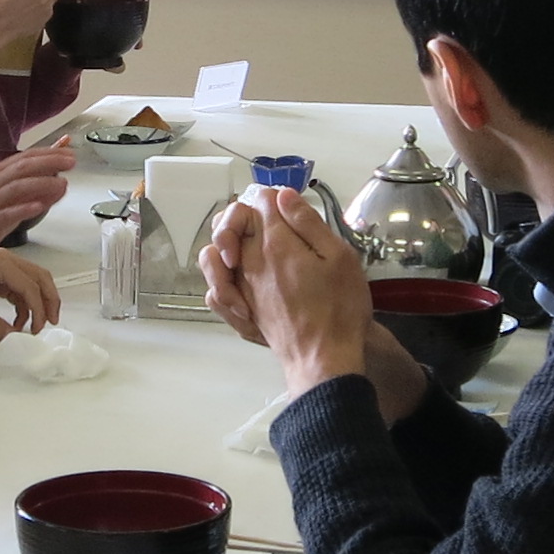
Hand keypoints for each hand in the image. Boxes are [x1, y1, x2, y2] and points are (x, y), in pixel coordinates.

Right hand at [0, 142, 75, 248]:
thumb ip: (32, 185)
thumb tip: (58, 177)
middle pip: (23, 167)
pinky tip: (39, 207)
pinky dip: (24, 209)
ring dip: (41, 184)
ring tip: (61, 185)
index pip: (25, 157)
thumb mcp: (6, 195)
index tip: (68, 152)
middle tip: (69, 162)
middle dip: (49, 162)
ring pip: (17, 187)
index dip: (49, 152)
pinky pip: (7, 213)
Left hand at [208, 188, 404, 406]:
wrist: (323, 359)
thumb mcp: (338, 257)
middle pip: (231, 221)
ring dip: (226, 242)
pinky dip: (220, 278)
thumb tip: (283, 194)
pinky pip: (214, 289)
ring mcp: (240, 288)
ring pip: (214, 253)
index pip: (260, 200)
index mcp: (275, 243)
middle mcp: (249, 262)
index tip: (290, 207)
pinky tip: (239, 279)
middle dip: (246, 214)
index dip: (274, 197)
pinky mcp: (239, 311)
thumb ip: (308, 222)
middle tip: (271, 224)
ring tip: (249, 247)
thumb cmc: (339, 308)